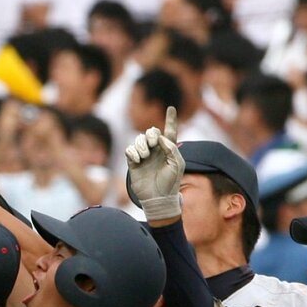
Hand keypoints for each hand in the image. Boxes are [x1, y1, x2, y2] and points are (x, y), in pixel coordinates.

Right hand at [124, 106, 183, 221]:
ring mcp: (144, 157)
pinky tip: (138, 160)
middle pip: (151, 132)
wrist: (158, 198)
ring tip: (145, 157)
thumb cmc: (171, 183)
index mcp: (169, 150)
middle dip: (150, 134)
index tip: (171, 108)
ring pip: (138, 140)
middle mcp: (156, 151)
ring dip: (141, 145)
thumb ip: (171, 148)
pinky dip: (132, 152)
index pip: (170, 131)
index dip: (170, 119)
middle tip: (153, 143)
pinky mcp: (133, 164)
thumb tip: (160, 137)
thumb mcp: (177, 164)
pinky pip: (129, 150)